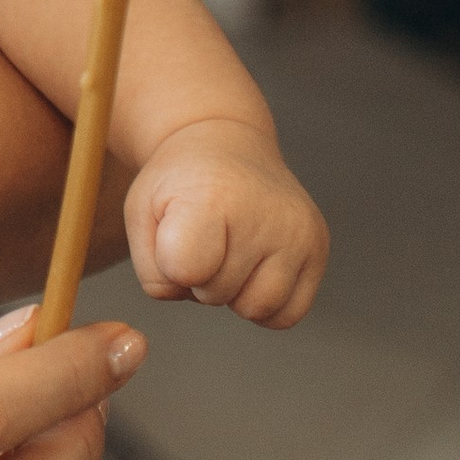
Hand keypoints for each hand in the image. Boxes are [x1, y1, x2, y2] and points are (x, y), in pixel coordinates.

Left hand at [122, 115, 326, 323]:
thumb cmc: (181, 183)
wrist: (227, 145)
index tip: (176, 233)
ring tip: (230, 253)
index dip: (170, 265)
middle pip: (218, 295)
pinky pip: (288, 313)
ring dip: (235, 294)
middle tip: (206, 238)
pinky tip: (255, 267)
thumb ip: (152, 269)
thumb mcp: (141, 212)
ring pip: (258, 309)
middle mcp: (265, 214)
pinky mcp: (318, 247)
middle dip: (202, 279)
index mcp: (213, 198)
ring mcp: (298, 232)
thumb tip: (187, 293)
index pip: (185, 270)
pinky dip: (267, 304)